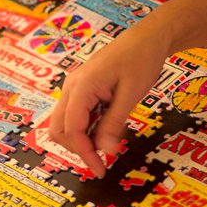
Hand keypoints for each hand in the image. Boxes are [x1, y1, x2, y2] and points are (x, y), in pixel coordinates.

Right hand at [48, 26, 171, 176]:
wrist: (147, 37)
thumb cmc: (141, 59)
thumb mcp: (131, 94)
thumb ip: (115, 123)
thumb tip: (106, 150)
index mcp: (81, 86)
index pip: (72, 130)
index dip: (84, 153)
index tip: (100, 169)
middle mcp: (72, 87)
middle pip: (59, 129)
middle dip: (78, 148)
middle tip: (102, 160)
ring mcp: (75, 87)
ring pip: (64, 123)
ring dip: (81, 138)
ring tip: (107, 143)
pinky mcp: (82, 89)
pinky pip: (75, 114)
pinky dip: (86, 128)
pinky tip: (107, 129)